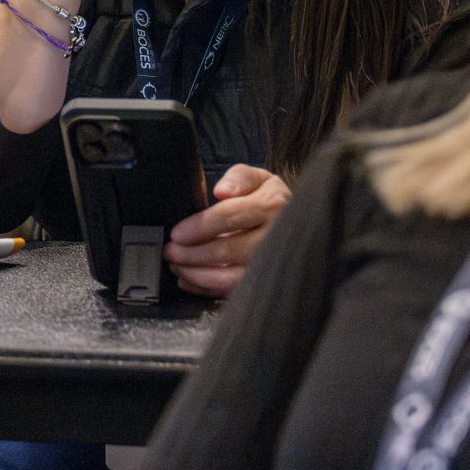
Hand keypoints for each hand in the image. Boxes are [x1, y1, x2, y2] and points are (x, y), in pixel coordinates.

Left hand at [165, 164, 289, 297]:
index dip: (200, 227)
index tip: (177, 234)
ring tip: (176, 266)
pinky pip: (234, 292)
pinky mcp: (267, 282)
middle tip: (169, 252)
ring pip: (231, 277)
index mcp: (272, 205)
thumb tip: (222, 191)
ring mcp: (273, 264)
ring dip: (197, 274)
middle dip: (192, 253)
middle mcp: (276, 237)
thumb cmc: (269, 199)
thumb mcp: (259, 179)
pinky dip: (206, 289)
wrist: (300, 224)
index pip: (230, 216)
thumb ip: (240, 178)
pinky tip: (188, 281)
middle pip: (228, 250)